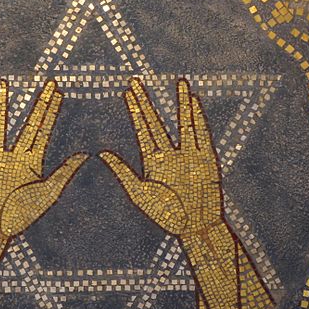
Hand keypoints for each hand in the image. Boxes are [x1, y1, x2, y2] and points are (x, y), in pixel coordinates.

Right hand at [0, 79, 87, 236]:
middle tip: (49, 82)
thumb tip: (86, 154)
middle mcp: (15, 155)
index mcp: (32, 162)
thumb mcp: (47, 193)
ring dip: (3, 105)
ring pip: (1, 124)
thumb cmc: (21, 216)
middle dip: (39, 103)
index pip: (44, 131)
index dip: (51, 112)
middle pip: (29, 123)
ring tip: (4, 83)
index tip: (59, 93)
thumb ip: (65, 172)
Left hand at [100, 78, 222, 237]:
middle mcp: (170, 154)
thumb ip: (123, 171)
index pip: (142, 130)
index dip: (135, 111)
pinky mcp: (207, 158)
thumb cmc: (167, 216)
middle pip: (156, 121)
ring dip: (180, 103)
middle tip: (136, 80)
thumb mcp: (140, 193)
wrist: (195, 228)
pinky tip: (194, 101)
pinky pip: (202, 133)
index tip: (127, 93)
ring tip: (178, 83)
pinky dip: (198, 117)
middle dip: (146, 102)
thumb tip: (102, 154)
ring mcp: (189, 154)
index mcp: (153, 162)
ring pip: (183, 122)